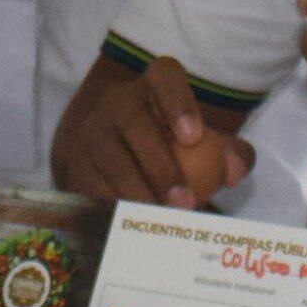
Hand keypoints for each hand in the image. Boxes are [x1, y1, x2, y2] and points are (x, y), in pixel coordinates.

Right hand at [50, 52, 253, 206]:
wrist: (109, 139)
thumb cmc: (169, 140)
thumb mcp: (201, 138)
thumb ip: (229, 152)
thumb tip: (235, 170)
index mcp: (155, 83)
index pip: (166, 79)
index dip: (179, 104)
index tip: (194, 137)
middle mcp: (118, 99)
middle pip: (135, 124)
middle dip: (161, 166)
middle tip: (185, 202)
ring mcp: (90, 129)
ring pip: (109, 159)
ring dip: (136, 193)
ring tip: (162, 222)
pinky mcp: (71, 161)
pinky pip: (90, 186)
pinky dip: (112, 208)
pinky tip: (133, 228)